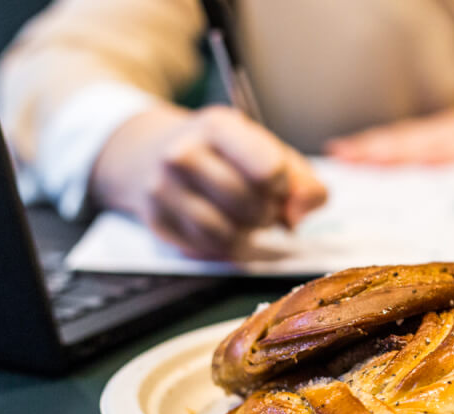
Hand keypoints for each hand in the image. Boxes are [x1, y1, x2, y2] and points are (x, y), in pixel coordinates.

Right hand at [91, 104, 326, 259]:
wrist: (150, 154)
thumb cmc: (223, 155)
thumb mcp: (266, 149)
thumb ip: (303, 181)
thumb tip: (299, 215)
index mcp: (218, 126)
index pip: (269, 170)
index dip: (283, 187)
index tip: (276, 185)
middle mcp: (184, 153)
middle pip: (249, 204)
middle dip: (266, 212)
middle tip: (262, 204)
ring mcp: (164, 188)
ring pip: (227, 233)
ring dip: (246, 233)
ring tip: (243, 216)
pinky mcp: (158, 221)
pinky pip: (207, 248)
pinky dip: (225, 244)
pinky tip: (222, 224)